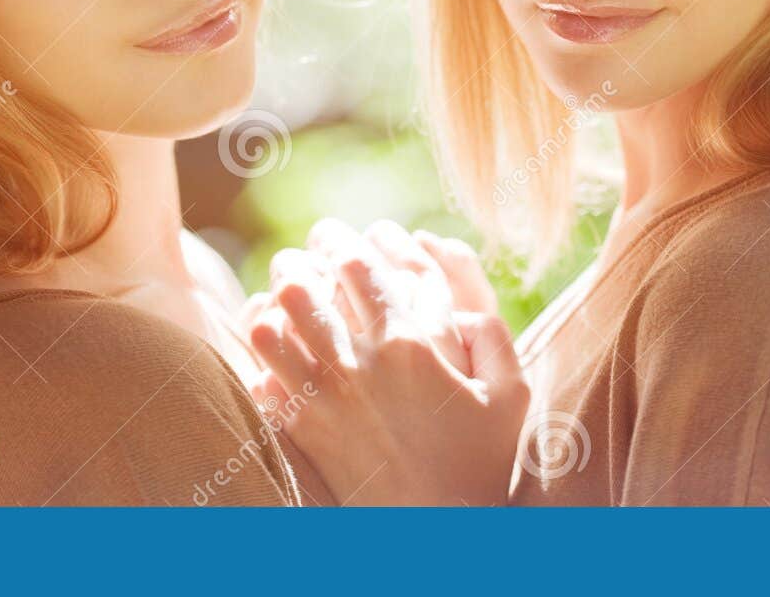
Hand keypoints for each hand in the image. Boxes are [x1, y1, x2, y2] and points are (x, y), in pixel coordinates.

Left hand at [244, 223, 528, 504]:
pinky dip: (260, 357)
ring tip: (279, 298)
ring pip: (272, 326)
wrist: (438, 532)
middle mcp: (359, 364)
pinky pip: (260, 376)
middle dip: (297, 261)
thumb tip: (462, 303)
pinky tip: (271, 350)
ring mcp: (324, 399)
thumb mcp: (510, 395)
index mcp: (409, 344)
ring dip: (272, 306)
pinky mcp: (303, 432)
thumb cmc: (480, 464)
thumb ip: (494, 337)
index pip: (359, 265)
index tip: (336, 236)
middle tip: (300, 258)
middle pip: (304, 285)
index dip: (341, 241)